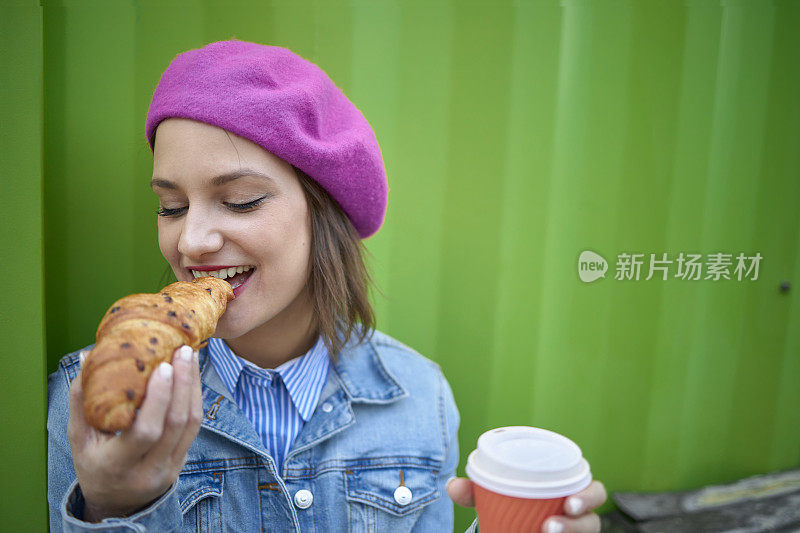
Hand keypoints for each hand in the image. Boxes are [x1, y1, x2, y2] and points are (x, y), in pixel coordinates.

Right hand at [68, 345, 202, 520]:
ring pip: (191, 424)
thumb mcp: (79, 437)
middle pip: (175, 424)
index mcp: (116, 465)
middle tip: (183, 351)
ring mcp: (169, 469)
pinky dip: (195, 398)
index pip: (145, 432)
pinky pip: (195, 428)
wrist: (114, 503)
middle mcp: (147, 470)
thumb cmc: (93, 464)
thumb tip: (86, 356)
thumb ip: (80, 400)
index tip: (164, 366)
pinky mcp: (182, 462)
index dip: (159, 398)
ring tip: (191, 357)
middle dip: (183, 383)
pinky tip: (192, 377)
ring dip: (194, 387)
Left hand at [447, 477, 606, 532]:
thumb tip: (452, 486)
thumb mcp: (496, 495)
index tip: (569, 502)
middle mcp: (580, 516)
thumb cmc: (514, 502)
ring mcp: (575, 531)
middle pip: (593, 521)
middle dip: (577, 524)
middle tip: (550, 526)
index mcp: (571, 491)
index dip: (588, 496)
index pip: (593, 491)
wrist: (515, 526)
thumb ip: (475, 491)